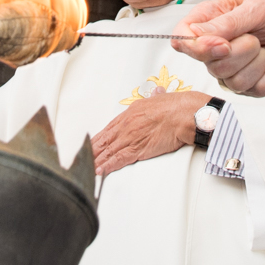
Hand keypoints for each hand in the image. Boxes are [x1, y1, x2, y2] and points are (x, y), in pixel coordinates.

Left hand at [90, 91, 210, 176]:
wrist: (183, 114)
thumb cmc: (175, 106)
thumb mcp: (161, 98)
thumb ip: (155, 98)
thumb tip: (157, 93)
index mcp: (130, 114)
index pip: (109, 129)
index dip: (98, 139)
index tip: (90, 146)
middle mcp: (126, 125)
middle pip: (104, 141)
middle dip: (92, 151)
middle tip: (81, 159)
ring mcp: (130, 137)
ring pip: (108, 151)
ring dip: (96, 161)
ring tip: (86, 168)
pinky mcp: (138, 149)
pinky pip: (119, 159)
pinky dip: (108, 166)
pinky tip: (100, 171)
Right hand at [173, 0, 264, 94]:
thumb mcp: (255, 7)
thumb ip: (225, 24)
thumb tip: (194, 34)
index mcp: (211, 21)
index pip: (183, 38)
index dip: (197, 47)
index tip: (222, 44)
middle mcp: (218, 46)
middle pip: (211, 65)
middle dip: (241, 53)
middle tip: (255, 36)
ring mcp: (235, 67)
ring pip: (234, 82)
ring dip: (259, 63)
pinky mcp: (255, 82)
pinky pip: (258, 89)